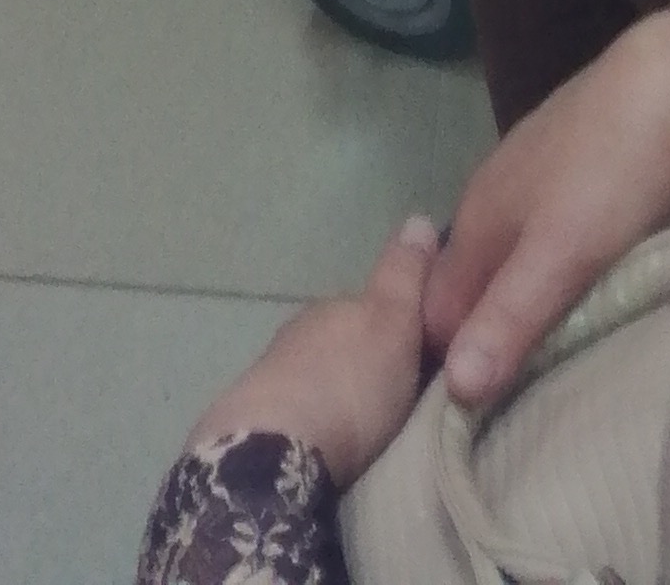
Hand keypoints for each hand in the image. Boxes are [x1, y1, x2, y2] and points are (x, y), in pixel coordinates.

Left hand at [185, 218, 440, 490]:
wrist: (274, 451)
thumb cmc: (348, 385)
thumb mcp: (393, 323)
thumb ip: (404, 276)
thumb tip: (418, 217)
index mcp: (334, 305)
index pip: (369, 304)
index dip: (395, 323)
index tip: (419, 350)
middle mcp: (299, 330)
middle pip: (340, 339)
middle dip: (361, 360)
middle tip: (393, 396)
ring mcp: (270, 374)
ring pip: (313, 374)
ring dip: (333, 392)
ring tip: (361, 428)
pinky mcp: (250, 419)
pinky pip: (292, 411)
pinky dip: (308, 420)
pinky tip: (319, 444)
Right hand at [426, 0, 669, 409]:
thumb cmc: (613, 175)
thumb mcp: (560, 255)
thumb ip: (507, 317)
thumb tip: (452, 389)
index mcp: (478, 214)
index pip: (437, 307)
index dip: (455, 358)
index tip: (480, 413)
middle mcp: (493, 188)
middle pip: (471, 279)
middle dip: (484, 330)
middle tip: (518, 390)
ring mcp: (534, 167)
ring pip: (510, 251)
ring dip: (522, 297)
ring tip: (552, 347)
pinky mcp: (576, 157)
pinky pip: (546, 227)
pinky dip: (554, 262)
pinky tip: (583, 280)